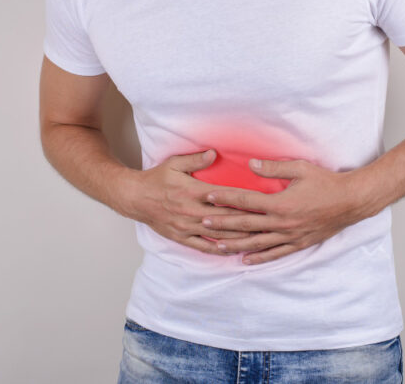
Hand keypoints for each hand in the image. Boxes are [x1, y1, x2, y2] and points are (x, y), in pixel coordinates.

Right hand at [112, 149, 262, 255]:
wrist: (134, 198)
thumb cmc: (156, 178)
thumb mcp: (174, 163)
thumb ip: (195, 159)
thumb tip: (214, 153)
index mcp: (193, 192)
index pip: (225, 197)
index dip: (245, 201)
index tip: (264, 202)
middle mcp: (192, 212)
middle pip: (227, 219)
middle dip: (249, 222)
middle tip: (270, 224)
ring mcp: (187, 227)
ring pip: (219, 236)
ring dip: (239, 238)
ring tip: (259, 239)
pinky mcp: (182, 237)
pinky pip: (204, 247)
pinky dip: (220, 250)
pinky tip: (234, 251)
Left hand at [200, 158, 373, 264]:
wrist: (351, 202)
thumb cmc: (327, 182)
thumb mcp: (300, 169)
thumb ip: (274, 167)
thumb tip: (251, 163)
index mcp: (281, 203)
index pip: (246, 200)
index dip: (225, 198)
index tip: (208, 196)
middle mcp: (282, 222)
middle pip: (246, 224)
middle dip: (222, 223)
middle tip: (203, 221)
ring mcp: (290, 236)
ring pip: (257, 243)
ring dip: (235, 244)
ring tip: (216, 245)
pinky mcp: (298, 243)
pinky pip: (275, 253)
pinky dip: (259, 258)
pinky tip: (245, 259)